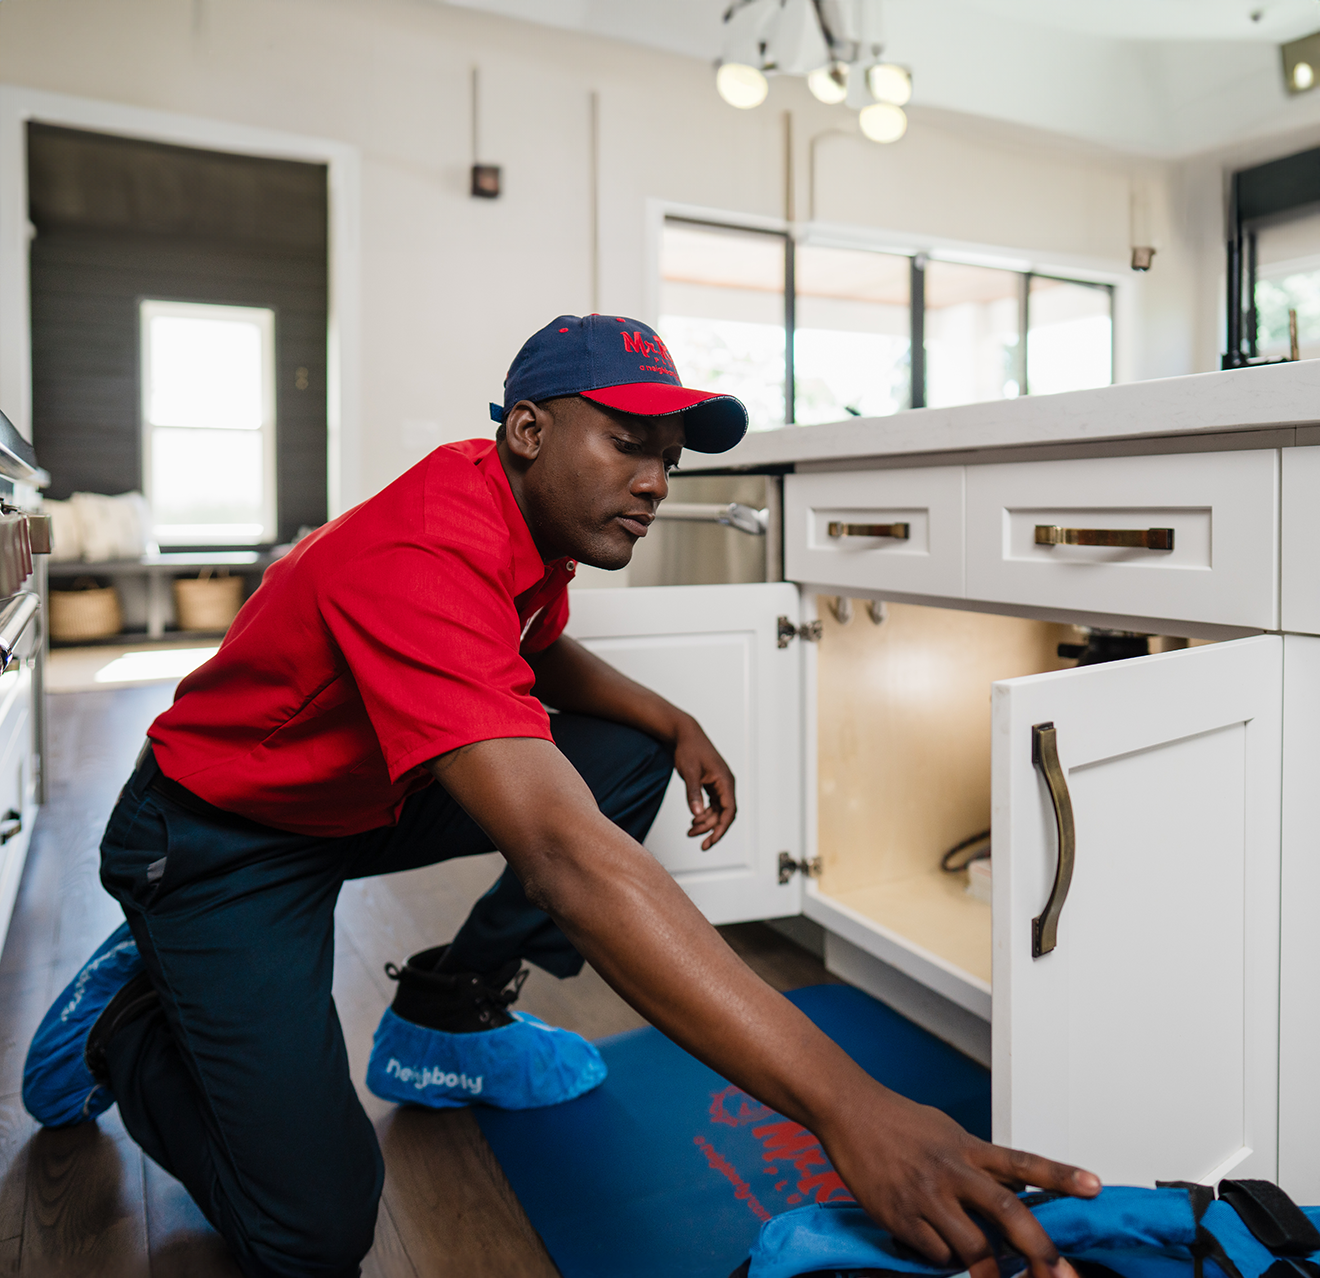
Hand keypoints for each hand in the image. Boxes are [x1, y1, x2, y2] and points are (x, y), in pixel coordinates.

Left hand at [671, 714, 736, 849]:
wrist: (685, 734)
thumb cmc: (689, 750)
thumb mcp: (689, 773)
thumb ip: (693, 794)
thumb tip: (696, 815)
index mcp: (725, 781)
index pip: (729, 810)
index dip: (721, 828)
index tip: (710, 841)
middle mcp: (726, 784)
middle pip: (724, 814)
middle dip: (710, 828)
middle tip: (693, 837)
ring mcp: (719, 784)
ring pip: (717, 811)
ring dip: (705, 822)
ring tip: (690, 831)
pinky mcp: (712, 784)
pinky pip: (712, 805)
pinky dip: (704, 814)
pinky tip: (694, 820)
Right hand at [821, 1082, 1099, 1277]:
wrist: (848, 1111)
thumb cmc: (899, 1121)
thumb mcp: (948, 1132)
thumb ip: (979, 1163)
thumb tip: (1015, 1191)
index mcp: (968, 1147)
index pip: (1024, 1161)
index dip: (1061, 1175)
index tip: (1095, 1187)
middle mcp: (952, 1171)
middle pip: (1007, 1212)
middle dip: (1038, 1250)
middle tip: (1059, 1275)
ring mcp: (927, 1195)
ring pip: (974, 1247)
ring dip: (991, 1270)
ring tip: (997, 1275)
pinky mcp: (901, 1217)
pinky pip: (937, 1256)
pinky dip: (946, 1261)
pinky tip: (941, 1249)